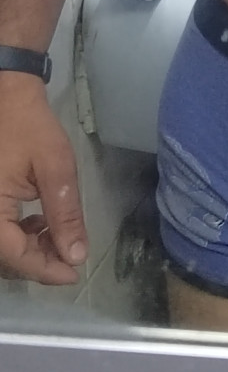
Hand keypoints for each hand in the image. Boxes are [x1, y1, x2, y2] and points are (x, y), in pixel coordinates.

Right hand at [0, 73, 87, 283]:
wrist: (5, 96)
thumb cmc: (29, 127)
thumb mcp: (55, 169)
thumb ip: (64, 214)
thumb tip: (75, 255)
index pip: (14, 256)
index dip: (45, 270)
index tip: (74, 274)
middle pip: (4, 258)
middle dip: (37, 262)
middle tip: (70, 255)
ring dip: (27, 250)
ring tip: (57, 236)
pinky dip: (15, 235)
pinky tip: (37, 223)